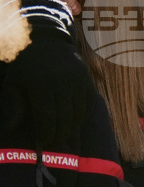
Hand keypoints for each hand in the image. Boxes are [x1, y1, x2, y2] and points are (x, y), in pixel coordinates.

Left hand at [1, 21, 97, 148]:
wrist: (45, 42)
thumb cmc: (24, 66)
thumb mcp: (13, 83)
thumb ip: (14, 106)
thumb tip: (12, 128)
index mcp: (41, 83)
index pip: (47, 118)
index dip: (46, 134)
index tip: (42, 144)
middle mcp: (63, 81)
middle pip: (64, 117)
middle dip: (59, 134)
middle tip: (53, 144)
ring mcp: (78, 79)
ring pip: (78, 112)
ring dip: (71, 127)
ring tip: (62, 136)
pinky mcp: (87, 78)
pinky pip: (88, 103)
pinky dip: (82, 115)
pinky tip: (73, 123)